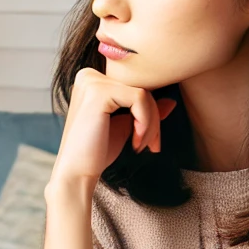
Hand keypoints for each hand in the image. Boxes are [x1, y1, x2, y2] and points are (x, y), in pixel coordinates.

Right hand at [52, 67, 176, 186]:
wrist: (77, 173)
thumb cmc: (96, 152)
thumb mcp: (126, 127)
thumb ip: (144, 111)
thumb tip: (171, 101)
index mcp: (92, 80)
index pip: (135, 86)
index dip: (150, 113)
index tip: (151, 141)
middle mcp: (89, 75)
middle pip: (141, 87)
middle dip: (154, 119)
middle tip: (152, 146)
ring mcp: (92, 81)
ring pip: (144, 93)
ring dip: (151, 124)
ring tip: (141, 146)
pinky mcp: (99, 92)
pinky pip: (140, 98)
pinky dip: (145, 123)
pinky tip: (135, 142)